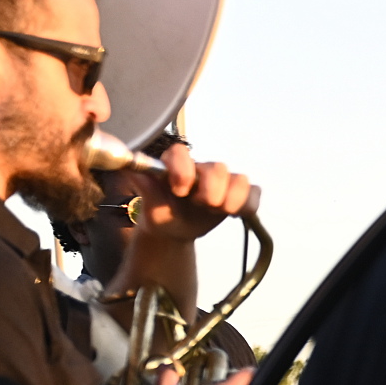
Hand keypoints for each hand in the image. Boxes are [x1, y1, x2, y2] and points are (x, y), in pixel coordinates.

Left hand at [123, 141, 257, 238]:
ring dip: (233, 199)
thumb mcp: (148, 205)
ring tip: (217, 211)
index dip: (183, 170)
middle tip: (200, 205)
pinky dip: (249, 204)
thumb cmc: (161, 213)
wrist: (175, 230)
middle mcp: (201, 169)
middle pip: (218, 168)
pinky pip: (255, 193)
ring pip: (240, 179)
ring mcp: (223, 181)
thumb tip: (130, 166)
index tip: (179, 191)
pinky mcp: (239, 194)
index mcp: (176, 165)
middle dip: (211, 191)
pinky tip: (236, 214)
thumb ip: (144, 186)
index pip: (181, 153)